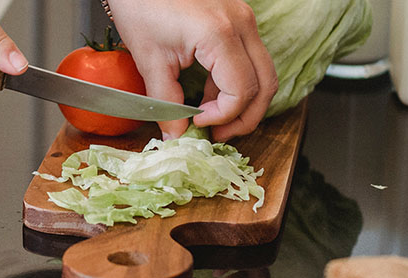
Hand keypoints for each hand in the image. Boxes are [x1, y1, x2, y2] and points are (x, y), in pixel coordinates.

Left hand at [109, 0, 277, 140]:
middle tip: (219, 134)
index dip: (224, 117)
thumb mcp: (149, 58)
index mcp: (220, 34)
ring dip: (246, 103)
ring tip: (216, 118)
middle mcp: (241, 25)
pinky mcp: (239, 20)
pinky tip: (213, 94)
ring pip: (264, 74)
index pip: (242, 92)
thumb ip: (165, 102)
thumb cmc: (141, 3)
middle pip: (265, 86)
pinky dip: (239, 84)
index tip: (199, 123)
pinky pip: (252, 60)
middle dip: (246, 117)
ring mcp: (244, 20)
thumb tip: (176, 135)